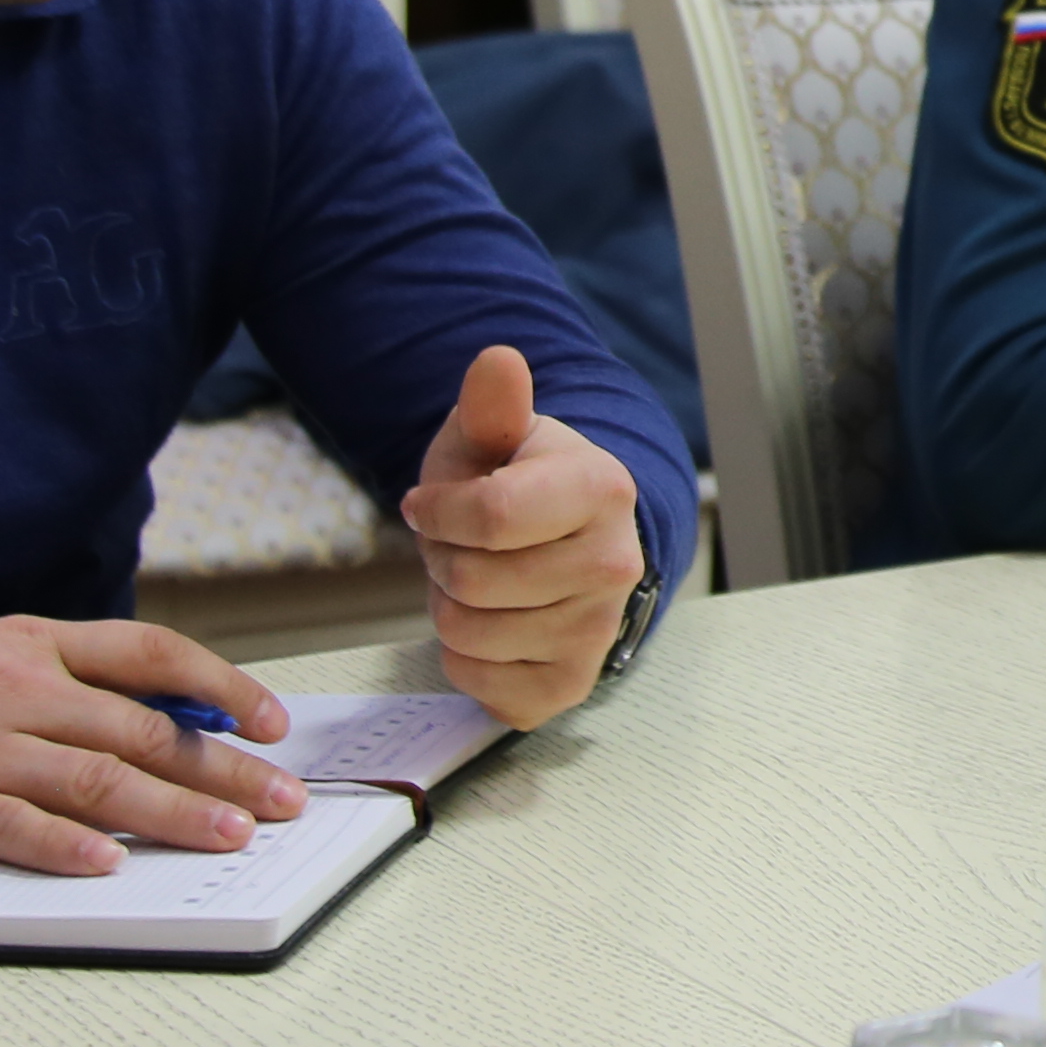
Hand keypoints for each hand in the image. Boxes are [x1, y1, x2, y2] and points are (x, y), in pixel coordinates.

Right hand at [0, 617, 301, 872]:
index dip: (223, 689)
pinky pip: (14, 827)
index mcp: (31, 642)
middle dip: (225, 771)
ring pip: (98, 779)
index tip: (272, 724)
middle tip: (282, 803)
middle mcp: (14, 688)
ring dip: (172, 813)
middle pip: (144, 729)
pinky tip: (111, 865)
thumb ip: (67, 680)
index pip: (152, 655)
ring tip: (229, 840)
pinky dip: (68, 847)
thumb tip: (164, 715)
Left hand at [404, 344, 653, 727]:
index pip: (491, 516)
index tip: (430, 503)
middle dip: (443, 559)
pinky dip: (465, 658)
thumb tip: (498, 361)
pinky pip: (478, 684)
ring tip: (478, 581)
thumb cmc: (516, 482)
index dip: (438, 511)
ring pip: (468, 634)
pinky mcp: (573, 685)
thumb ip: (492, 403)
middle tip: (462, 545)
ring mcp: (598, 632)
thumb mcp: (496, 435)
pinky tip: (492, 624)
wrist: (563, 543)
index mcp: (603, 490)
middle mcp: (615, 566)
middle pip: (472, 581)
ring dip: (450, 607)